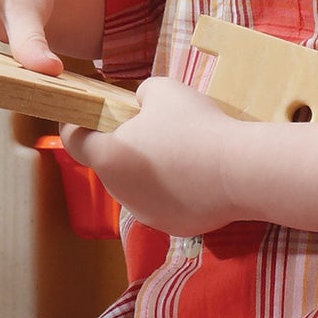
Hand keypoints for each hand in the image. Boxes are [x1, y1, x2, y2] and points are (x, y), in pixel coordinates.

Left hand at [62, 76, 240, 236]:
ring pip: (137, 186)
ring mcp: (146, 213)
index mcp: (107, 157)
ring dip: (148, 171)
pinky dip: (173, 191)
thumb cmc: (197, 126)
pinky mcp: (174, 227)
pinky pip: (165, 203)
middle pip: (109, 164)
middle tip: (149, 130)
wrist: (244, 172)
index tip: (86, 117)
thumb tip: (141, 104)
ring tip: (179, 152)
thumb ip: (141, 94)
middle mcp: (119, 191)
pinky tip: (197, 177)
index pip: (73, 141)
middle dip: (122, 147)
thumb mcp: (163, 90)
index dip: (76, 126)